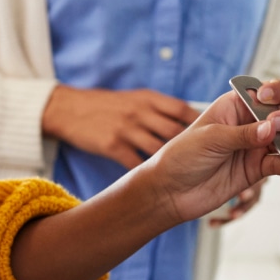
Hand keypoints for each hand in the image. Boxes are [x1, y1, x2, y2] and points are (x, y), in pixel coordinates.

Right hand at [42, 85, 198, 169]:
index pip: (181, 110)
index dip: (199, 125)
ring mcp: (126, 129)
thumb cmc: (105, 105)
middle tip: (203, 162)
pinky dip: (147, 173)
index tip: (211, 137)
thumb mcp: (134, 98)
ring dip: (172, 163)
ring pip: (158, 149)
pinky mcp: (112, 146)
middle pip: (175, 131)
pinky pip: (135, 163)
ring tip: (183, 175)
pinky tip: (154, 181)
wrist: (68, 108)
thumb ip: (158, 109)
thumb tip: (189, 120)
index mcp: (148, 98)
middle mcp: (140, 112)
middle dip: (192, 147)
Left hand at [141, 79, 279, 226]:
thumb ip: (242, 134)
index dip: (274, 91)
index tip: (268, 99)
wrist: (170, 191)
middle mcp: (250, 123)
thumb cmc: (181, 157)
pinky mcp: (258, 169)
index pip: (264, 91)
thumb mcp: (209, 139)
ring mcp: (256, 146)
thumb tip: (271, 129)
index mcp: (235, 105)